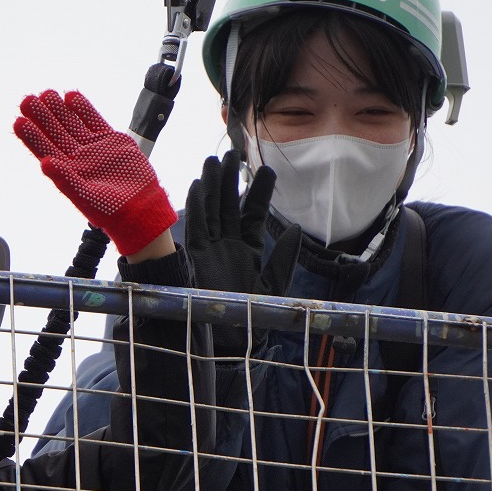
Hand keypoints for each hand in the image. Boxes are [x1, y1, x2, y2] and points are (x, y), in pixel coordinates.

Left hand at [14, 90, 175, 255]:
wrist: (142, 209)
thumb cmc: (112, 210)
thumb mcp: (85, 196)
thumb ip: (65, 179)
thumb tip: (44, 163)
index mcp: (67, 172)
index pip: (45, 150)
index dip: (32, 136)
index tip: (19, 121)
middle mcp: (78, 158)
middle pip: (55, 133)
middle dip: (42, 117)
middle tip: (27, 100)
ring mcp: (94, 148)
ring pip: (72, 124)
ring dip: (59, 109)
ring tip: (46, 94)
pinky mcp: (111, 141)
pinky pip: (94, 120)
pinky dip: (83, 108)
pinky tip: (71, 96)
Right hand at [184, 151, 301, 355]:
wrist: (233, 337)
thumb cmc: (254, 315)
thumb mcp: (275, 284)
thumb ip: (284, 258)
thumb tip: (294, 229)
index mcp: (248, 249)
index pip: (252, 213)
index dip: (259, 192)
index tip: (267, 170)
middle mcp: (227, 245)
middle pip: (228, 205)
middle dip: (230, 180)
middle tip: (233, 153)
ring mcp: (211, 249)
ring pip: (211, 210)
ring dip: (213, 186)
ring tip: (215, 160)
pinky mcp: (197, 257)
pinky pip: (197, 227)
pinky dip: (197, 207)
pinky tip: (200, 185)